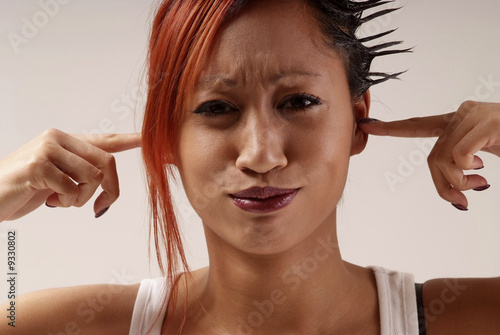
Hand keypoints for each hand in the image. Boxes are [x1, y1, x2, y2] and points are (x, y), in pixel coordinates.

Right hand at [0, 129, 140, 221]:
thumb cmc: (24, 189)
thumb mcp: (57, 177)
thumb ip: (80, 172)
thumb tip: (106, 178)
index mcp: (65, 140)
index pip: (104, 140)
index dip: (129, 140)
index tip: (148, 138)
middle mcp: (58, 138)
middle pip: (106, 162)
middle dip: (110, 189)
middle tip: (99, 207)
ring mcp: (47, 149)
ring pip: (92, 177)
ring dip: (81, 199)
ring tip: (59, 200)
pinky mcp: (39, 165)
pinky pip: (72, 189)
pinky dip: (64, 203)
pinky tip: (47, 200)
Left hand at [358, 101, 499, 209]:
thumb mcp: (485, 161)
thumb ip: (464, 170)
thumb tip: (456, 196)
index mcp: (460, 122)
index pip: (419, 125)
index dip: (393, 127)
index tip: (367, 125)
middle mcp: (463, 114)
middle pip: (432, 157)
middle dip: (442, 185)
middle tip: (464, 200)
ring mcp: (474, 116)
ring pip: (442, 159)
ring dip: (457, 183)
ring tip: (480, 185)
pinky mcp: (487, 122)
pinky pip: (459, 156)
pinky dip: (466, 172)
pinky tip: (484, 171)